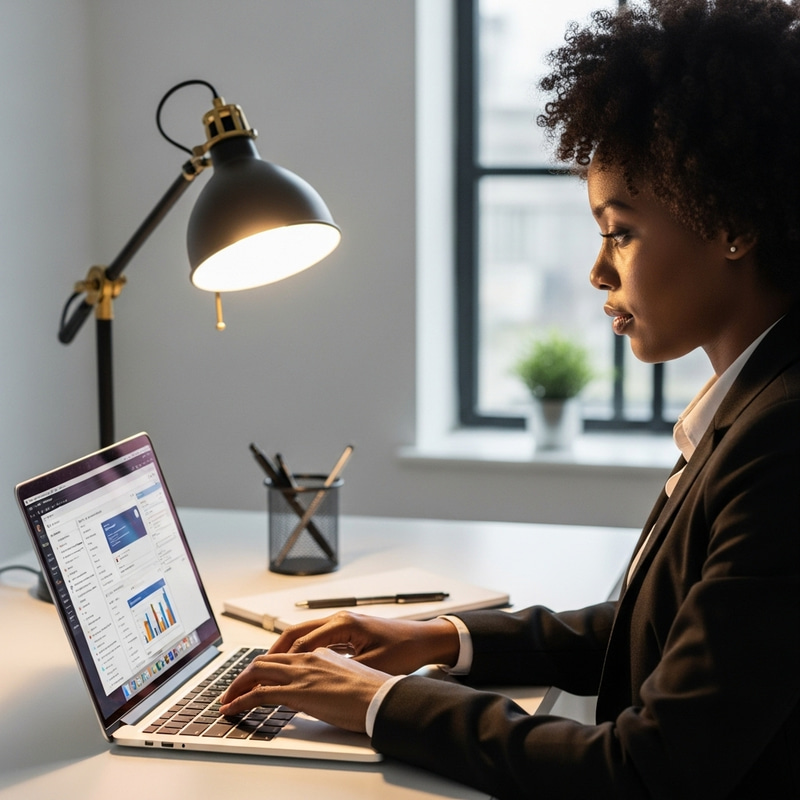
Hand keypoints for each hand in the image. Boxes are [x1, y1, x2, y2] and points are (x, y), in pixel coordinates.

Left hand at [218, 647, 387, 731]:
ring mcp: (301, 673)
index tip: (256, 678)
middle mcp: (308, 658)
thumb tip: (322, 688)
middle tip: (233, 688)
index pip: (285, 655)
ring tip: (227, 699)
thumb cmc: (374, 690)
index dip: (266, 666)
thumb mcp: (349, 676)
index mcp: (321, 652)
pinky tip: (232, 709)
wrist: (383, 696)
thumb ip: (331, 677)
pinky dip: (241, 701)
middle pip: (265, 660)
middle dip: (245, 674)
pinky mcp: (298, 691)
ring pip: (257, 672)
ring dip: (238, 685)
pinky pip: (259, 694)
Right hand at [268, 611, 459, 674]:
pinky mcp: (347, 629)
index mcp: (342, 624)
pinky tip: (293, 665)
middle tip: (251, 674)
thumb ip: (338, 672)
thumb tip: (309, 682)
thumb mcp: (370, 666)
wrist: (426, 639)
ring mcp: (342, 622)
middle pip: (294, 634)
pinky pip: (314, 637)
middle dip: (271, 654)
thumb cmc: (404, 650)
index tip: (260, 679)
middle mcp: (338, 618)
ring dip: (283, 651)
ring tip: (264, 670)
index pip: (300, 644)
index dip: (278, 664)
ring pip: (302, 634)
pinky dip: (299, 650)